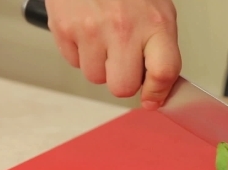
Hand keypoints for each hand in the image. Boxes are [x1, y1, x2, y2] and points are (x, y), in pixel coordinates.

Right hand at [45, 0, 180, 108]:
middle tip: (123, 61)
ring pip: (95, 78)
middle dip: (123, 80)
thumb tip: (159, 87)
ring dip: (100, 66)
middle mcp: (123, 28)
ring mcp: (91, 29)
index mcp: (154, 23)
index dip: (157, 93)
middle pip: (123, 87)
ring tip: (103, 39)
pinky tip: (88, 32)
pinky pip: (73, 62)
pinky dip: (80, 53)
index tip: (153, 99)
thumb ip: (161, 49)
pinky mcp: (64, 28)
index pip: (163, 72)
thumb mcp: (158, 11)